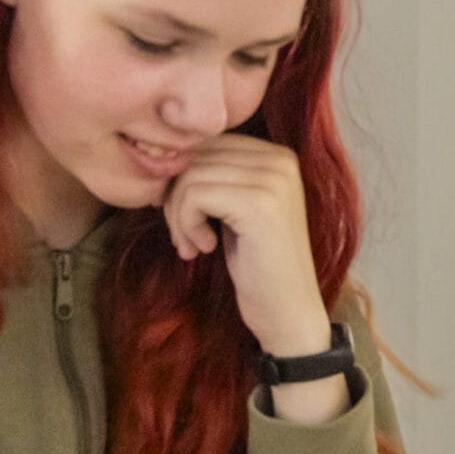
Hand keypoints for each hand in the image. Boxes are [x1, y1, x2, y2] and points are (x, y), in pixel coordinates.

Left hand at [161, 133, 331, 356]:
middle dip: (175, 197)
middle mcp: (280, 159)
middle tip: (184, 235)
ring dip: (178, 216)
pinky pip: (194, 196)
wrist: (288, 311)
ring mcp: (273, 180)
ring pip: (190, 176)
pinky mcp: (259, 204)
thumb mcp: (236, 209)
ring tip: (192, 244)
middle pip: (197, 155)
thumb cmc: (257, 265)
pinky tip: (205, 248)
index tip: (183, 215)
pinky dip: (186, 225)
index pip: (208, 143)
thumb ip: (217, 176)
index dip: (183, 177)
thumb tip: (166, 156)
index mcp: (278, 155)